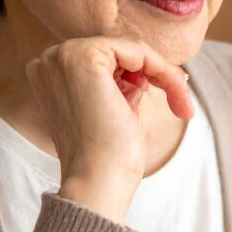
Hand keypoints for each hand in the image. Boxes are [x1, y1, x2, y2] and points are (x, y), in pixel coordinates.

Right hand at [25, 37, 193, 221]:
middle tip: (182, 105)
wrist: (98, 181)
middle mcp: (49, 61)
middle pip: (118, 54)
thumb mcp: (114, 113)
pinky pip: (137, 50)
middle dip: (155, 75)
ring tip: (181, 105)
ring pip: (130, 50)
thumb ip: (121, 88)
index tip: (173, 100)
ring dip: (163, 75)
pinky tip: (175, 92)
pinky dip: (162, 70)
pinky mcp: (84, 56)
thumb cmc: (107, 159)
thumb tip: (143, 73)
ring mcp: (63, 56)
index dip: (141, 78)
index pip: (105, 64)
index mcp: (50, 77)